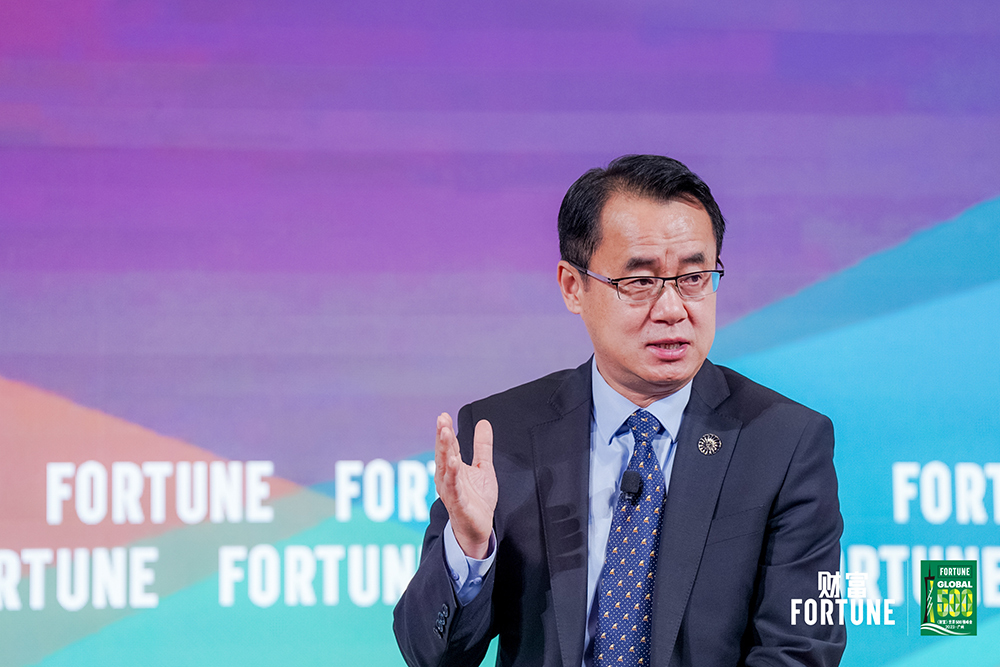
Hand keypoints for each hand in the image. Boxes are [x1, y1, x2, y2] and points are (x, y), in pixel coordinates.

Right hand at [434, 413, 497, 558]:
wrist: (477, 529)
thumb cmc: (476, 499)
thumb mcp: (483, 468)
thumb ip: (482, 446)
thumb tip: (483, 423)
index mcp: (452, 468)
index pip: (448, 446)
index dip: (445, 430)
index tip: (444, 415)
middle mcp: (447, 478)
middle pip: (443, 454)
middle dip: (442, 437)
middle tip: (442, 420)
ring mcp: (451, 491)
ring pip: (446, 468)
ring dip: (445, 451)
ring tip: (447, 435)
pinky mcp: (458, 504)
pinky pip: (454, 489)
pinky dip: (453, 476)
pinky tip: (454, 464)